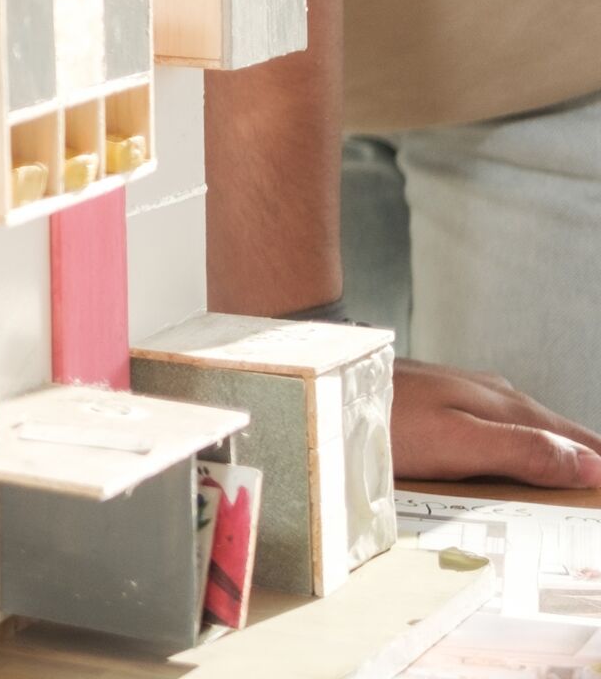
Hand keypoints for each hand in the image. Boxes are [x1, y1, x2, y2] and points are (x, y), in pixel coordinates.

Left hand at [392, 357, 600, 488]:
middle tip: (587, 499)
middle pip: (554, 437)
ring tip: (558, 491)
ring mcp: (462, 396)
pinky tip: (499, 470)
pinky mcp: (434, 405)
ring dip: (542, 462)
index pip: (578, 442)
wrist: (314, 387)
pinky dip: (504, 456)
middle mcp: (490, 395)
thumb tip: (594, 466)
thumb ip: (522, 451)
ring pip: (522, 434)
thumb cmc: (377, 418)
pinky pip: (488, 434)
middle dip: (576, 467)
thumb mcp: (455, 442)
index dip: (597, 469)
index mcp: (505, 406)